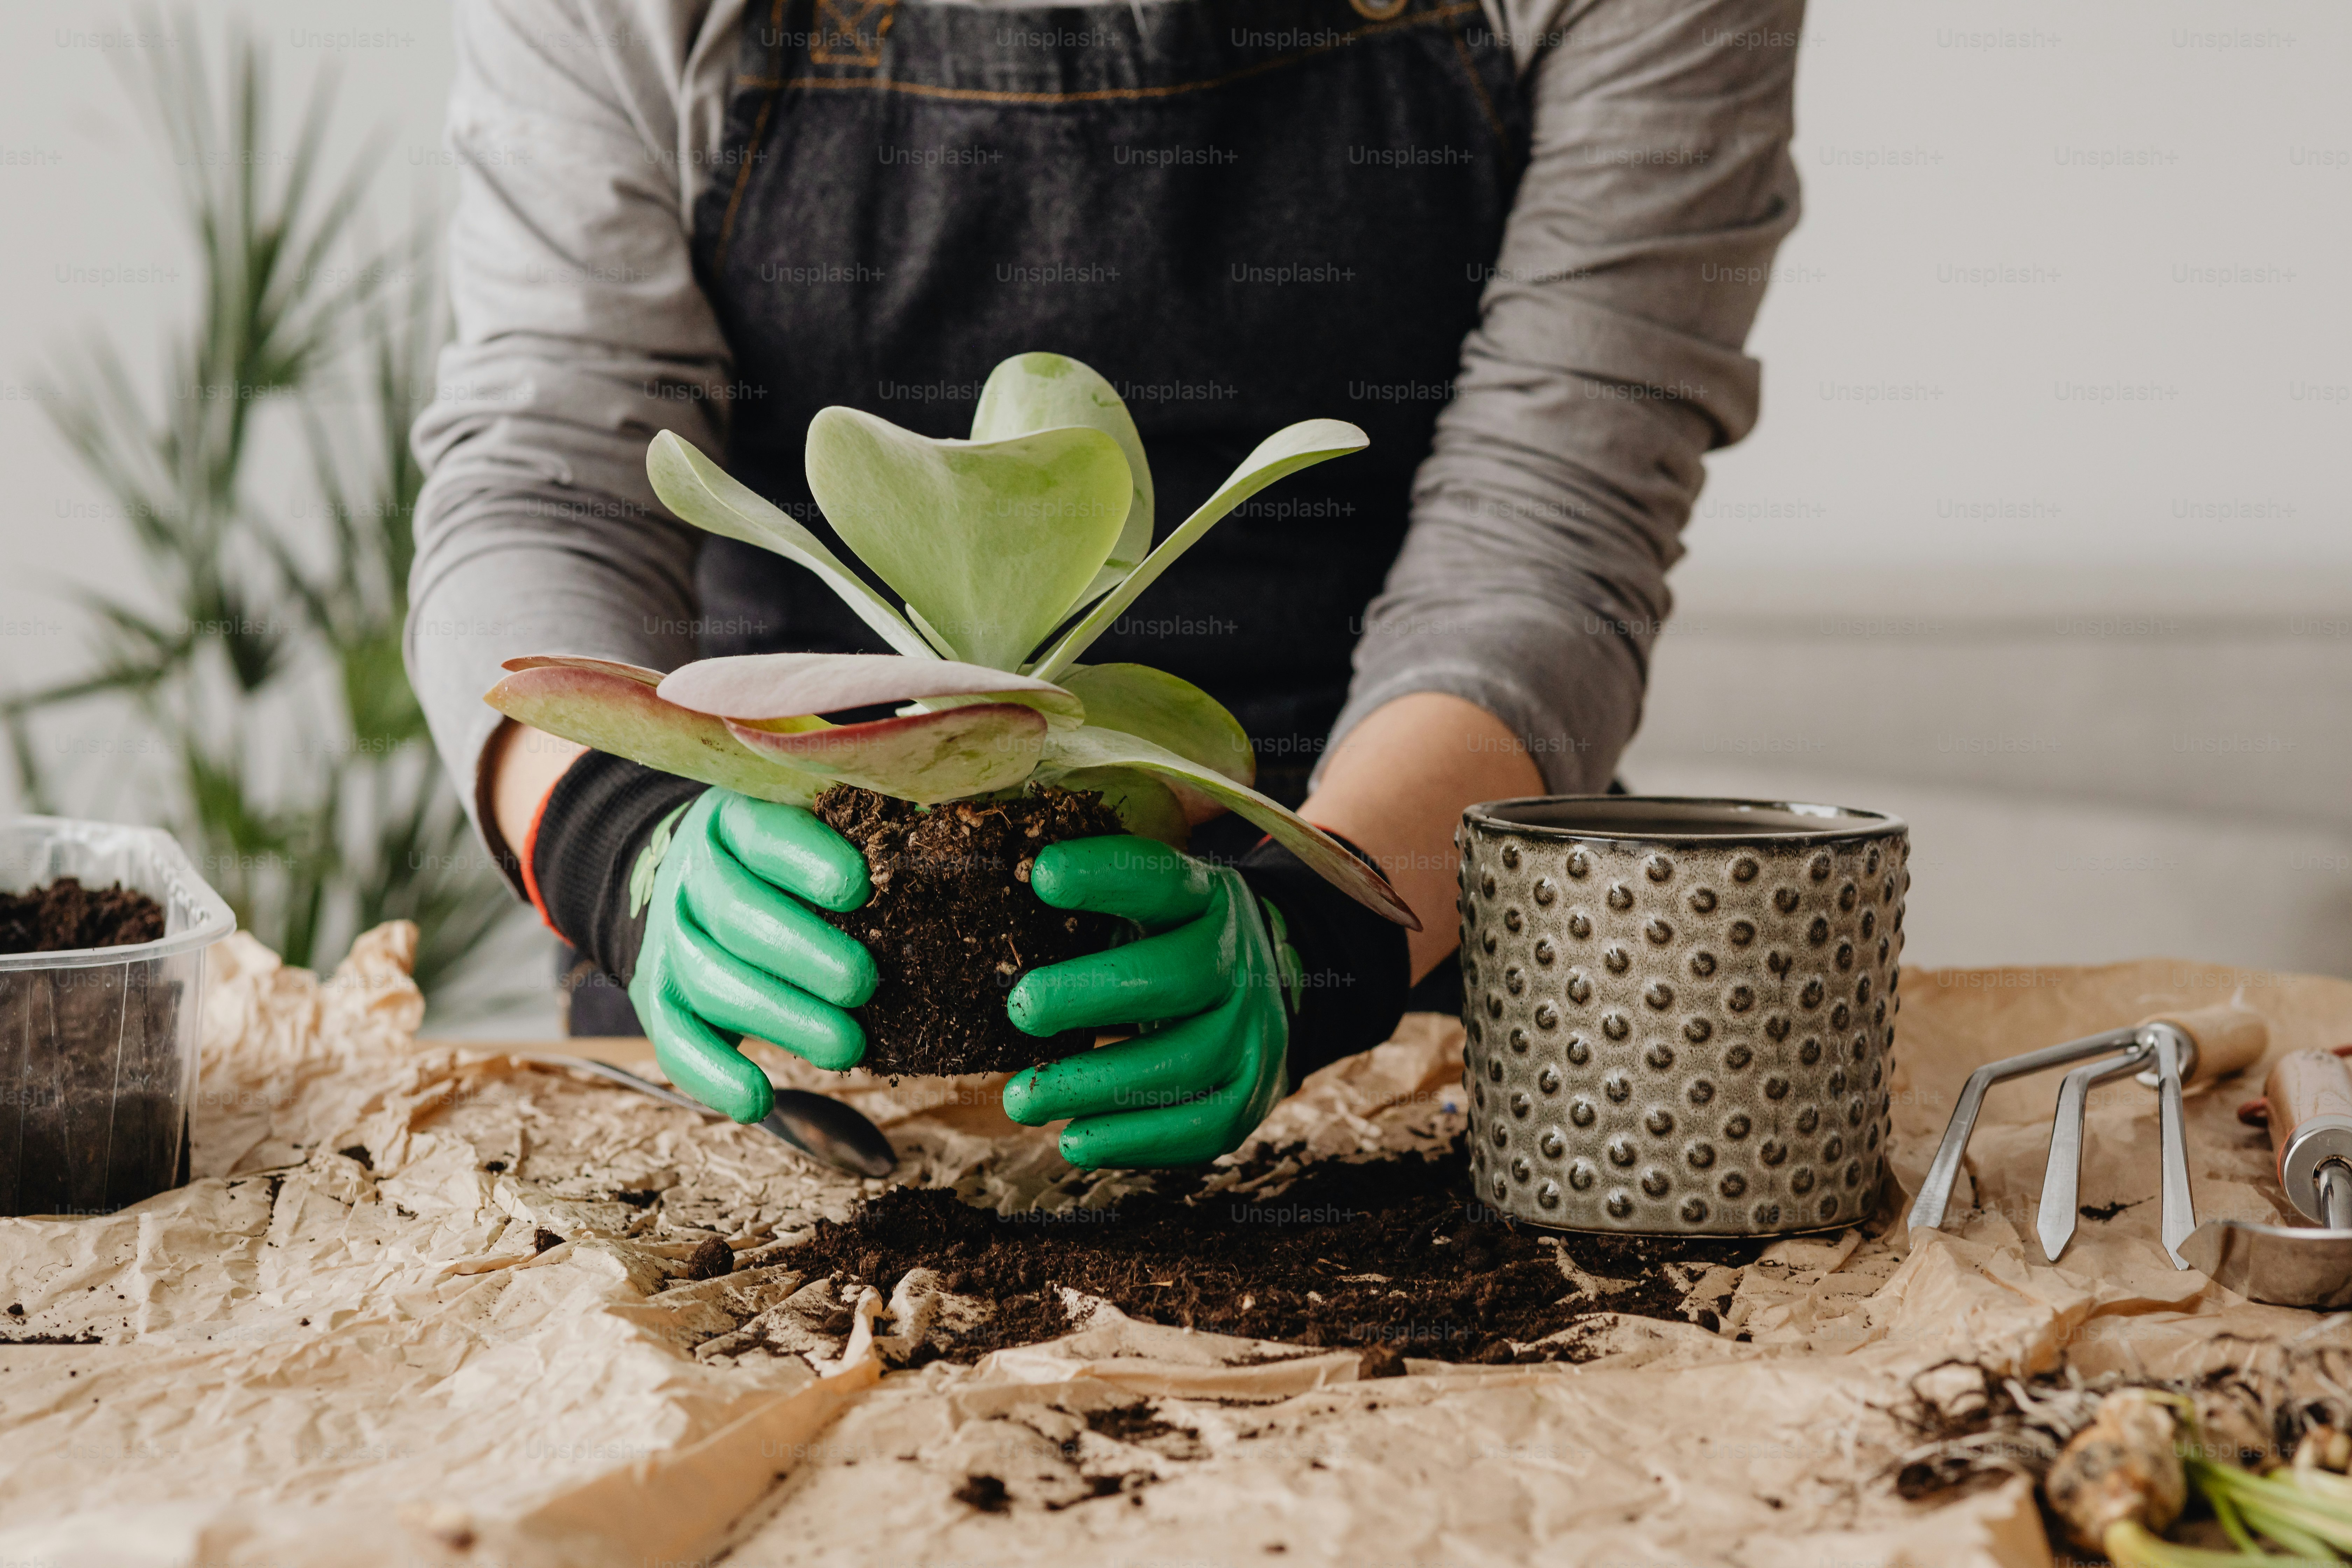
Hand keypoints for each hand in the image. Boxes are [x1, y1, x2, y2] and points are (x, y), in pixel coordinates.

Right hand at [627, 790, 877, 1121]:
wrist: (696, 882)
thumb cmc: (786, 861)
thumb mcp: (812, 826)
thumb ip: (858, 834)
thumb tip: (935, 846)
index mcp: (735, 821)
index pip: (764, 834)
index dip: (806, 860)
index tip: (858, 886)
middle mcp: (693, 876)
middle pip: (738, 914)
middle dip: (804, 954)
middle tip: (864, 984)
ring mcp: (669, 937)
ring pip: (711, 978)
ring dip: (781, 1019)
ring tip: (847, 1047)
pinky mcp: (657, 994)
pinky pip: (674, 1037)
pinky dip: (714, 1075)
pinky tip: (760, 1100)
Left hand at [999, 836, 1298, 1167]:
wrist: (1263, 994)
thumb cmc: (1171, 943)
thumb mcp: (1150, 905)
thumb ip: (1096, 901)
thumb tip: (992, 898)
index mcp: (1208, 901)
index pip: (1166, 881)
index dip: (1108, 877)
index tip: (1043, 876)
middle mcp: (1237, 964)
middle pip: (1178, 976)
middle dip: (1092, 994)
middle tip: (1022, 1008)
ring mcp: (1250, 1034)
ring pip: (1182, 1063)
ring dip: (1094, 1085)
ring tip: (1019, 1098)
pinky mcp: (1245, 1098)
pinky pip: (1197, 1128)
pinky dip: (1131, 1141)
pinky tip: (1073, 1141)